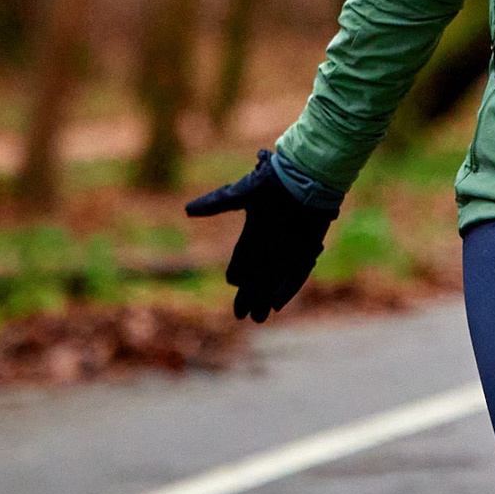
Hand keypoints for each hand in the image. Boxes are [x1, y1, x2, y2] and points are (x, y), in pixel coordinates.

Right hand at [184, 150, 338, 321]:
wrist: (305, 175)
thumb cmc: (273, 181)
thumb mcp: (242, 193)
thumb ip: (217, 203)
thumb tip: (187, 210)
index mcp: (255, 230)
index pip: (243, 257)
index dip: (237, 273)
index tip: (232, 284)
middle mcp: (272, 241)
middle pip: (258, 274)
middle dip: (249, 294)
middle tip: (241, 315)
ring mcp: (290, 246)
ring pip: (274, 278)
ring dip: (265, 296)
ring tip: (258, 317)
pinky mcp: (307, 248)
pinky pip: (296, 274)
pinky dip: (287, 288)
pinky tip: (277, 303)